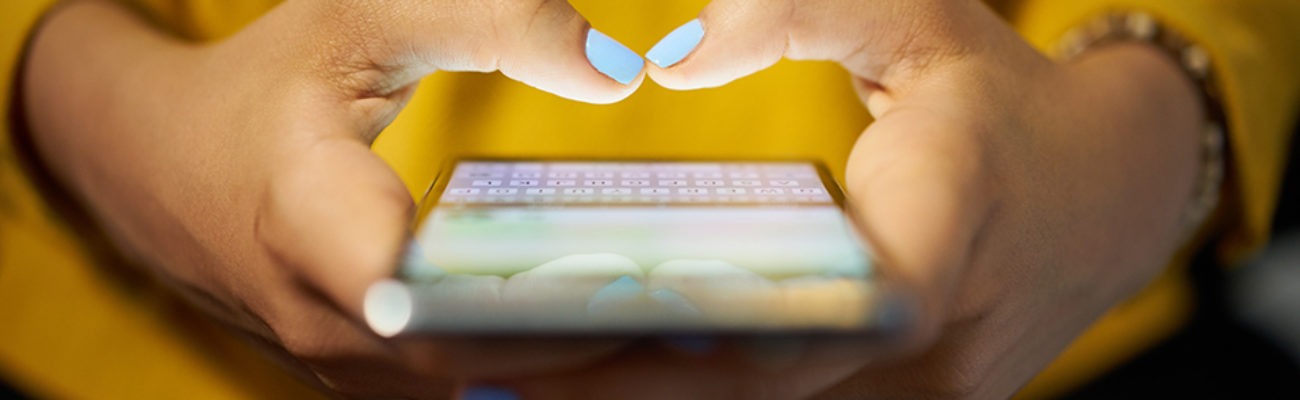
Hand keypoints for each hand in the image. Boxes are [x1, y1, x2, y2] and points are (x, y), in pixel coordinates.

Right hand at [20, 0, 649, 396]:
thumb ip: (491, 21)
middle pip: (478, 362)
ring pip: (476, 389)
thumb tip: (620, 69)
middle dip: (595, 347)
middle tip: (717, 320)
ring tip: (689, 337)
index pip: (430, 298)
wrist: (152, 163)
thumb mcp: (359, 16)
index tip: (643, 291)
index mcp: (307, 223)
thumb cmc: (264, 83)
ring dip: (577, 370)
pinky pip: (465, 388)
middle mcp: (324, 322)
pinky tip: (618, 343)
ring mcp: (342, 364)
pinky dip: (540, 371)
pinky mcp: (364, 375)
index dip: (537, 308)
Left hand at [488, 0, 1204, 397]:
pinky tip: (614, 388)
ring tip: (519, 390)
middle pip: (776, 385)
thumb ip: (797, 16)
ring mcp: (936, 390)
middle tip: (493, 376)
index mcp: (956, 213)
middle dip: (633, 386)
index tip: (595, 322)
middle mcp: (948, 332)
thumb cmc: (998, 93)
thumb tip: (673, 63)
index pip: (854, 294)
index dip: (724, 324)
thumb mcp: (916, 17)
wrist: (1113, 189)